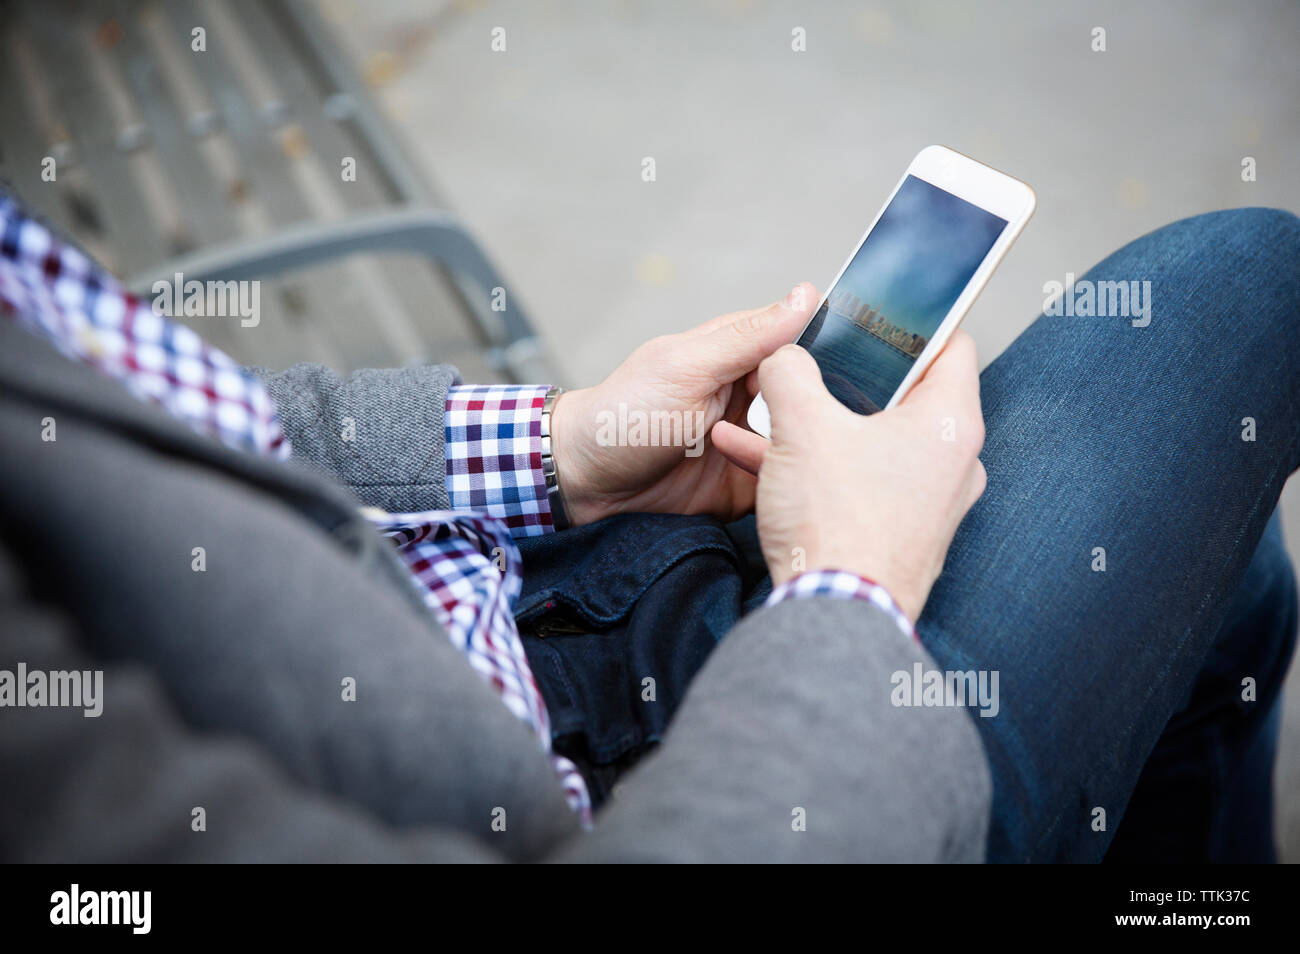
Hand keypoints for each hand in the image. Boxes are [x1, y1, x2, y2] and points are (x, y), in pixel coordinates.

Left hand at [549, 283, 818, 524]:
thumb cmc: (625, 415)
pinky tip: (798, 488)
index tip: (846, 372)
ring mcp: (750, 441)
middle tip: (824, 425)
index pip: (802, 344)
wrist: (586, 483)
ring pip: (804, 440)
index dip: (826, 357)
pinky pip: (784, 483)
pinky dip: (791, 485)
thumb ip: (748, 337)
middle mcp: (751, 395)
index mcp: (739, 355)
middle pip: (810, 396)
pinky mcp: (746, 483)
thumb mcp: (688, 368)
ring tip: (802, 458)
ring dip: (807, 450)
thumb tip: (806, 294)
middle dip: (822, 409)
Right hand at [711, 331, 986, 620]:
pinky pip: (857, 481)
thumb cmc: (836, 523)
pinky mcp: (898, 533)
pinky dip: (816, 465)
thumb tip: (782, 354)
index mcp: (949, 423)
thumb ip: (788, 372)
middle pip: (903, 394)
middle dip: (845, 377)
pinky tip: (755, 457)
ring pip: (870, 440)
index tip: (872, 314)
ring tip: (764, 411)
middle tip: (810, 363)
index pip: (950, 344)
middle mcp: (951, 462)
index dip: (909, 322)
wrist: (832, 616)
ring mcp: (928, 502)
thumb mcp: (801, 426)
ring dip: (816, 424)